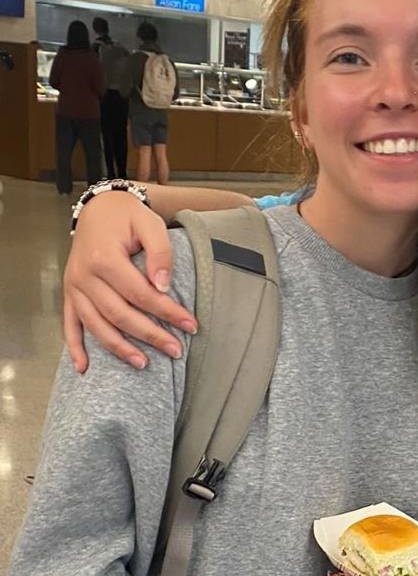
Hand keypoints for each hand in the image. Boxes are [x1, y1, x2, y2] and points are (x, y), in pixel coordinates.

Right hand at [63, 191, 196, 372]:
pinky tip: (85, 368)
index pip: (140, 294)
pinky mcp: (69, 293)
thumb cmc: (129, 217)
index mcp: (104, 258)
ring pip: (96, 325)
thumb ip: (160, 253)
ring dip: (119, 348)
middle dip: (150, 335)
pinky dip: (75, 347)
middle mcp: (83, 276)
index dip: (166, 312)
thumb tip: (163, 286)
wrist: (99, 207)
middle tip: (175, 350)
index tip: (191, 325)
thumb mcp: (151, 224)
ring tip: (143, 364)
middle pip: (119, 314)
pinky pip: (69, 325)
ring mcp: (73, 287)